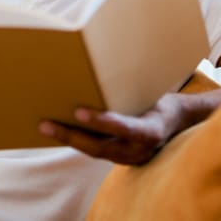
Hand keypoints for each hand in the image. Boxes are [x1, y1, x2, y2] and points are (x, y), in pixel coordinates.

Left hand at [38, 94, 187, 164]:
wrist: (177, 122)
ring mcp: (128, 158)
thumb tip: (103, 63)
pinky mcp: (118, 158)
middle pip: (100, 147)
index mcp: (152, 131)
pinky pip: (94, 151)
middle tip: (46, 124)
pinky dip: (75, 140)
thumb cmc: (161, 99)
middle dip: (71, 135)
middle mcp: (139, 150)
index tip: (79, 112)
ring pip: (93, 151)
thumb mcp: (153, 92)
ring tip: (44, 126)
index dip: (102, 122)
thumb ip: (131, 88)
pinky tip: (56, 130)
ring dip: (68, 139)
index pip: (125, 128)